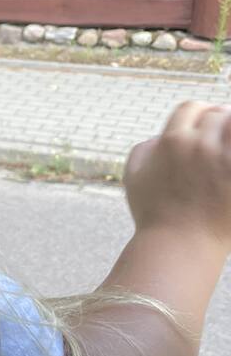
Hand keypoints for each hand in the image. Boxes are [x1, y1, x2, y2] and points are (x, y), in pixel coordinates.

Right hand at [124, 100, 230, 252]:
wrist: (179, 247)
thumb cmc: (154, 215)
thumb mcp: (134, 178)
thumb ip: (145, 149)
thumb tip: (162, 137)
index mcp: (171, 141)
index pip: (191, 108)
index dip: (199, 113)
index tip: (205, 123)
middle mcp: (198, 145)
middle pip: (216, 116)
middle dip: (219, 123)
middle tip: (220, 138)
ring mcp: (223, 161)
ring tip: (229, 141)